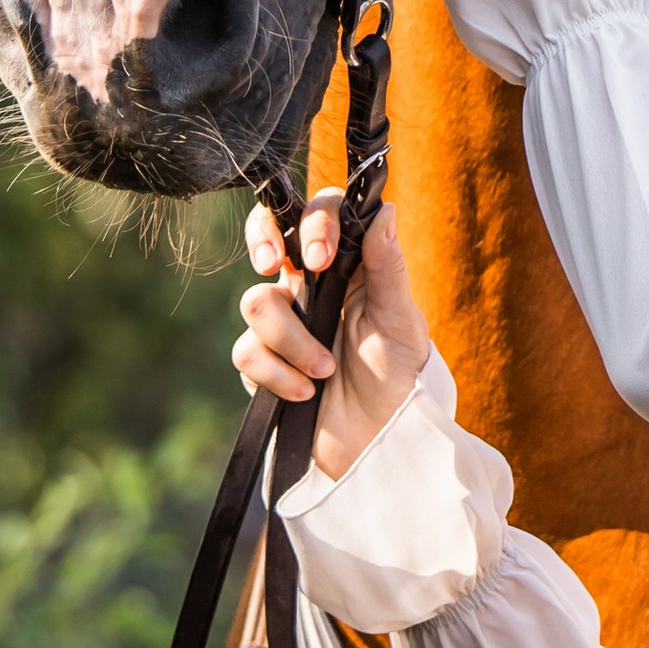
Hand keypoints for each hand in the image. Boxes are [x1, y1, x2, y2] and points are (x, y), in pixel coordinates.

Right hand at [235, 192, 432, 480]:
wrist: (376, 438)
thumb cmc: (397, 373)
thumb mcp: (400, 319)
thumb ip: (387, 265)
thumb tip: (384, 210)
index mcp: (347, 265)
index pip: (319, 214)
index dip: (311, 221)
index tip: (319, 257)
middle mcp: (309, 286)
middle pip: (267, 234)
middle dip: (262, 240)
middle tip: (275, 266)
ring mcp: (282, 322)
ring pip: (256, 302)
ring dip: (292, 341)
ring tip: (325, 371)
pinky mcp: (262, 361)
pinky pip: (248, 353)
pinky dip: (279, 375)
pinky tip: (305, 393)